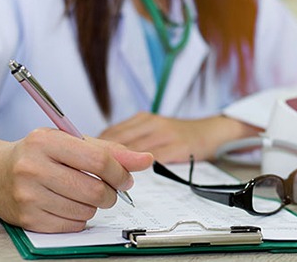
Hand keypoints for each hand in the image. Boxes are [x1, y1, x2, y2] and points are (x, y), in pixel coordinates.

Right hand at [0, 128, 152, 232]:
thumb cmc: (42, 154)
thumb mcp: (74, 143)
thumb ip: (112, 151)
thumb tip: (147, 160)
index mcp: (46, 141)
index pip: (98, 160)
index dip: (120, 173)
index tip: (126, 179)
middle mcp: (33, 167)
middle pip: (94, 190)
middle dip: (111, 193)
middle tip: (109, 190)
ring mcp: (28, 195)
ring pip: (86, 211)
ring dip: (95, 206)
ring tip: (84, 194)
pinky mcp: (28, 218)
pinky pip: (73, 225)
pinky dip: (80, 218)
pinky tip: (70, 204)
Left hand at [99, 112, 260, 162]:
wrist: (210, 131)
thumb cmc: (180, 133)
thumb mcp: (155, 128)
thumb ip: (133, 137)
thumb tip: (106, 152)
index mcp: (144, 118)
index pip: (113, 132)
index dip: (97, 147)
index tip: (86, 159)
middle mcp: (152, 123)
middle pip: (119, 140)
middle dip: (104, 157)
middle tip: (91, 171)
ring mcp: (165, 134)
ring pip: (133, 150)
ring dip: (119, 164)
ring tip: (106, 177)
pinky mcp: (177, 146)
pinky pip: (153, 159)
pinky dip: (140, 169)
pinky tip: (131, 177)